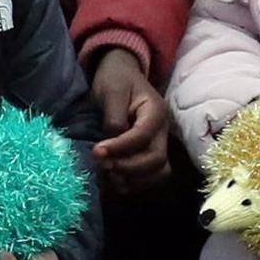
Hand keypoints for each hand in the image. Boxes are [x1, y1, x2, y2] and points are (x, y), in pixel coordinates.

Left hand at [86, 47, 172, 191]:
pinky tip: (110, 180)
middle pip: (156, 160)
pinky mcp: (149, 156)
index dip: (120, 147)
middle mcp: (162, 132)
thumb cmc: (116, 79)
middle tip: (102, 166)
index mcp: (156, 112)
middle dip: (128, 167)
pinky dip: (130, 184)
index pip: (143, 137)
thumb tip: (111, 140)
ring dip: (131, 180)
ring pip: (157, 174)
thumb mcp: (112, 90)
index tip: (96, 152)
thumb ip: (113, 115)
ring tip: (106, 175)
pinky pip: (148, 179)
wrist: (122, 75)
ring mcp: (158, 145)